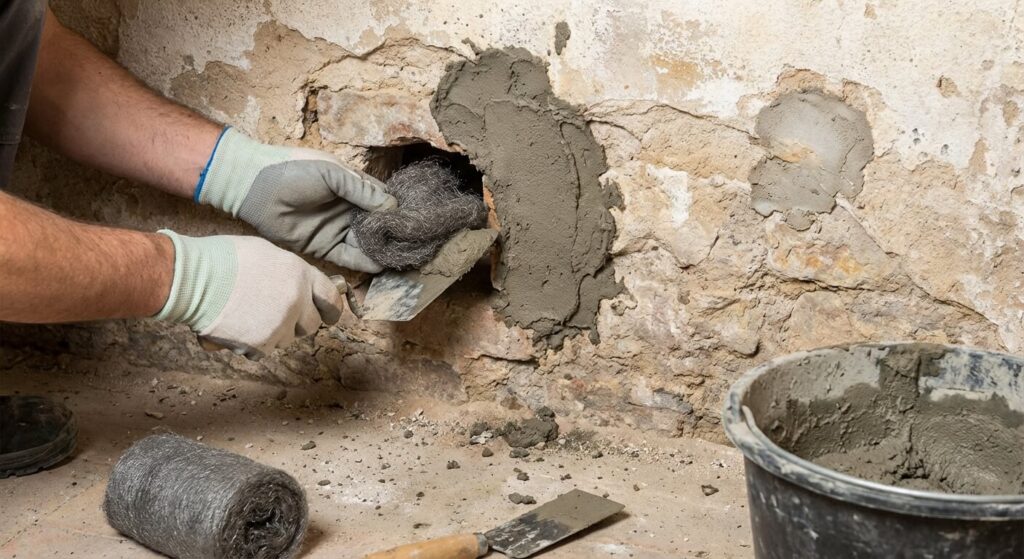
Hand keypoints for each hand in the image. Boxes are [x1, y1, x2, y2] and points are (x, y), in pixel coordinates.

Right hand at [154, 230, 343, 358]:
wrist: (192, 279)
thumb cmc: (223, 260)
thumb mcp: (266, 253)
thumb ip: (290, 272)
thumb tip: (300, 285)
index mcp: (300, 275)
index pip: (331, 299)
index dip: (330, 308)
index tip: (328, 314)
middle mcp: (296, 302)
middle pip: (311, 324)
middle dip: (298, 321)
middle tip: (276, 313)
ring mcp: (279, 325)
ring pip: (287, 338)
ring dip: (274, 332)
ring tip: (248, 314)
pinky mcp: (260, 345)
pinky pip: (264, 350)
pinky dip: (252, 343)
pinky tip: (236, 326)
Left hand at [195, 128, 396, 272]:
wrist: (255, 187)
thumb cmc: (294, 170)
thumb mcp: (333, 174)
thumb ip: (362, 191)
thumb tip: (392, 208)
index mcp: (354, 187)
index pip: (384, 201)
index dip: (400, 211)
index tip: (418, 221)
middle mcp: (349, 210)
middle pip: (379, 226)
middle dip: (395, 235)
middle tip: (416, 245)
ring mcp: (337, 229)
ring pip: (367, 243)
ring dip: (383, 250)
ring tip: (403, 257)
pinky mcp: (324, 247)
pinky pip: (349, 257)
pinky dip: (365, 261)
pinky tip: (381, 264)